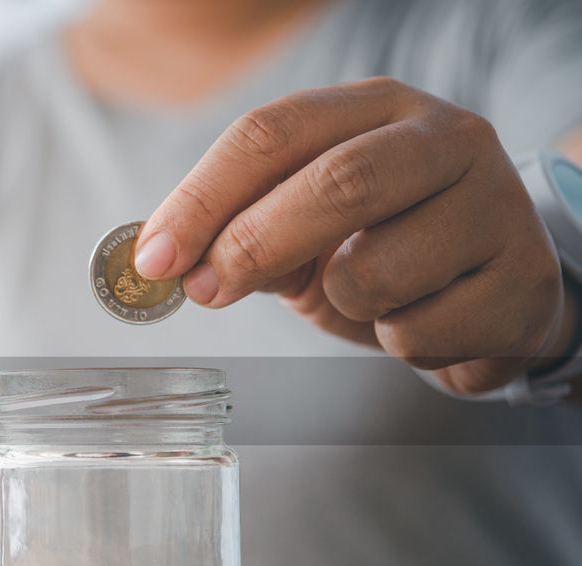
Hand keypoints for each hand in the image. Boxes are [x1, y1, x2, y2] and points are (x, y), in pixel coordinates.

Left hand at [132, 77, 571, 393]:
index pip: (273, 133)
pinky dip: (397, 345)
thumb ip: (244, 231)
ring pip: (373, 274)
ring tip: (371, 301)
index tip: (153, 258)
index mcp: (376, 109)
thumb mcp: (306, 230)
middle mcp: (446, 139)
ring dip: (343, 308)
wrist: (495, 291)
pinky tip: (427, 321)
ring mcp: (496, 204)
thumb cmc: (385, 248)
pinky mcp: (524, 280)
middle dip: (253, 246)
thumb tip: (175, 263)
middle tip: (207, 290)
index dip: (201, 197)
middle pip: (336, 183)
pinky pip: (417, 333)